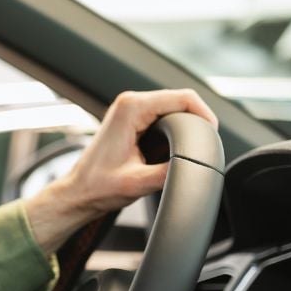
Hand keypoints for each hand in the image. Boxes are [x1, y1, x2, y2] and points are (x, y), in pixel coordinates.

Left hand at [24, 89, 217, 252]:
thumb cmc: (98, 187)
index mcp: (131, 108)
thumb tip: (194, 165)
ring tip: (195, 146)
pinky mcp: (133, 119)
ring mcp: (131, 109)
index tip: (213, 135)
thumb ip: (169, 172)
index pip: (183, 98)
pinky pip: (164, 115)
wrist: (78, 193)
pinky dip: (177, 128)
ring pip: (174, 106)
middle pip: (181, 99)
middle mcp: (130, 102)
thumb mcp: (138, 183)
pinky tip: (180, 146)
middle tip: (207, 145)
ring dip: (188, 123)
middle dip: (198, 120)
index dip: (205, 115)